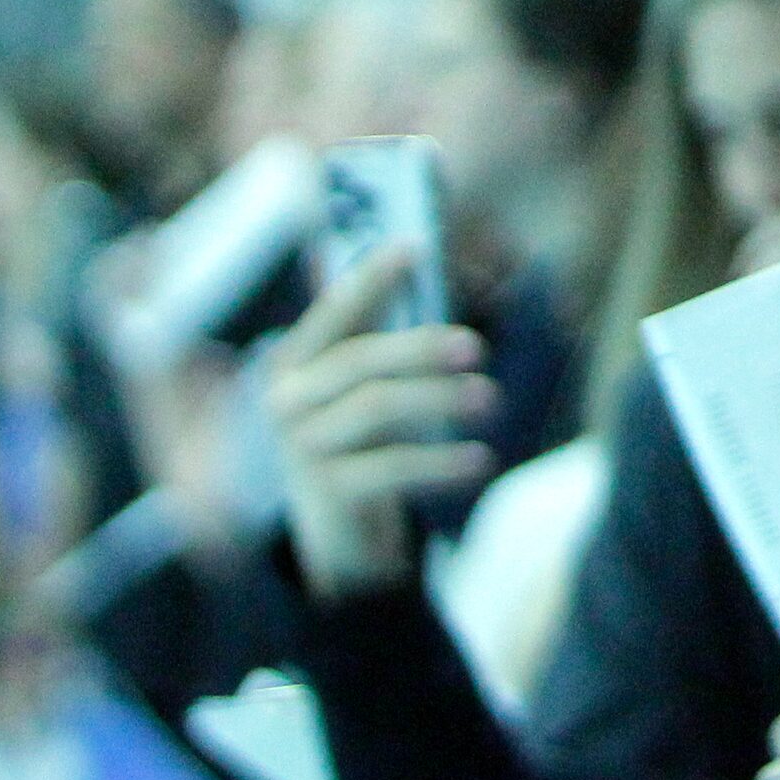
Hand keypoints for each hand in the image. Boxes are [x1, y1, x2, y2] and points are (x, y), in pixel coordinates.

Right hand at [265, 245, 493, 598]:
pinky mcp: (327, 492)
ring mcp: (302, 446)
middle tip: (477, 346)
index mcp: (295, 360)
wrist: (340, 532)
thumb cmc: (362, 439)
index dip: (371, 278)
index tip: (414, 247)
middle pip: (359, 360)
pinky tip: (482, 459)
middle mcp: (287, 399)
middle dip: (419, 347)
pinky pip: (390, 468)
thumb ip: (388, 334)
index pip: (335, 311)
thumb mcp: (367, 386)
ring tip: (492, 398)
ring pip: (376, 409)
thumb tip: (435, 267)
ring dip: (439, 399)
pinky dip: (440, 462)